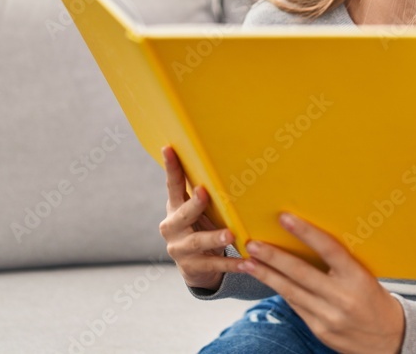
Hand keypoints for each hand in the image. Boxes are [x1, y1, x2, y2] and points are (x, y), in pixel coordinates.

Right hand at [158, 145, 244, 290]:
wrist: (195, 267)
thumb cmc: (201, 228)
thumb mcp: (197, 211)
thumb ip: (203, 194)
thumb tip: (225, 160)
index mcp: (174, 208)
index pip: (172, 185)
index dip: (171, 167)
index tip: (168, 148)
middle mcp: (172, 228)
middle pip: (182, 214)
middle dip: (194, 204)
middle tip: (204, 192)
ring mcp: (180, 249)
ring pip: (198, 242)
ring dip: (214, 237)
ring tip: (230, 234)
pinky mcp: (193, 267)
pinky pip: (214, 265)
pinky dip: (231, 264)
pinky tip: (246, 263)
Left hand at [237, 212, 404, 353]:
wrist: (389, 338)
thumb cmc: (374, 299)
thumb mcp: (363, 276)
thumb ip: (339, 263)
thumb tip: (308, 240)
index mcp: (357, 277)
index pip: (328, 249)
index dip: (305, 232)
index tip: (284, 218)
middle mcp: (341, 297)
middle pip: (300, 273)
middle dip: (273, 257)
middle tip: (253, 244)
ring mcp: (328, 315)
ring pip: (290, 291)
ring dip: (266, 275)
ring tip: (248, 262)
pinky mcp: (319, 329)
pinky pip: (295, 305)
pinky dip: (280, 291)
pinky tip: (266, 279)